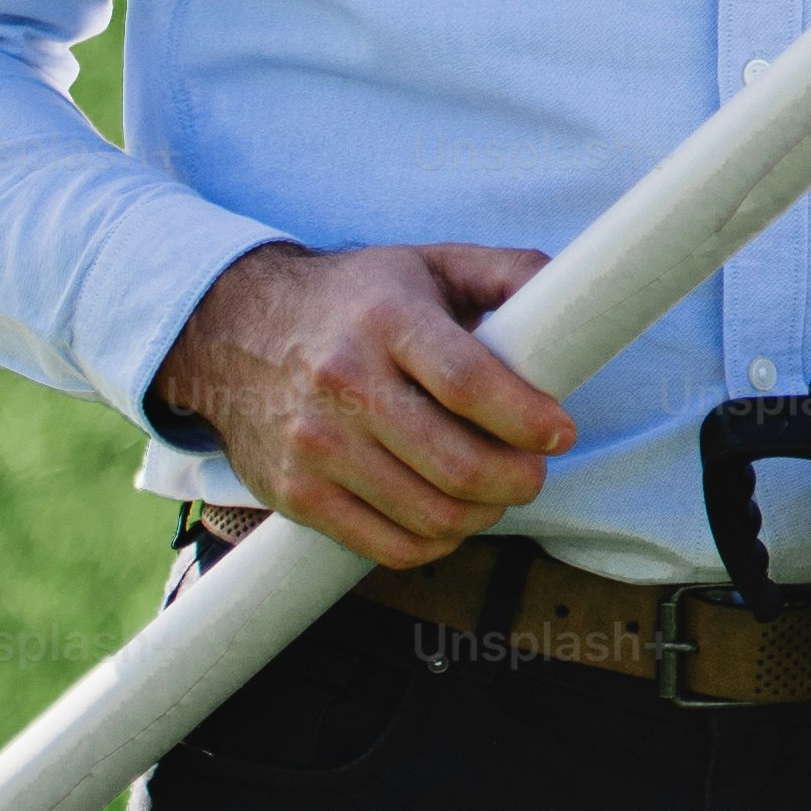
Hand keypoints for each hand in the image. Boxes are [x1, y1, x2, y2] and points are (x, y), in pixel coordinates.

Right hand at [149, 241, 574, 568]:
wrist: (233, 330)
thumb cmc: (354, 298)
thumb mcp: (429, 263)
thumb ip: (507, 272)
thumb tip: (577, 293)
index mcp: (386, 319)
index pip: (469, 384)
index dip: (527, 419)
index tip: (562, 432)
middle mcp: (344, 383)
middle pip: (455, 464)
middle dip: (518, 479)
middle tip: (536, 470)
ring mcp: (314, 445)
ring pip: (426, 514)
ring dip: (483, 515)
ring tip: (499, 493)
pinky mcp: (294, 494)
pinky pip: (383, 547)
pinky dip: (434, 544)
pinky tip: (452, 520)